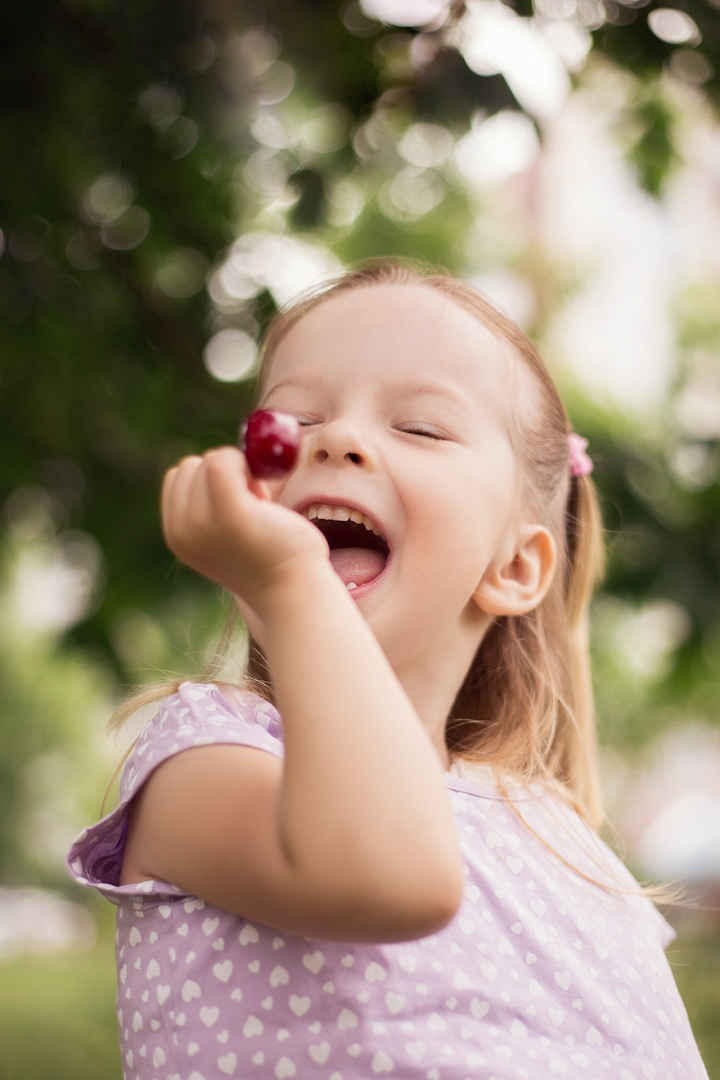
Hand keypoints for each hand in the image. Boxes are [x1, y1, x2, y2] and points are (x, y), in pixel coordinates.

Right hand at [161, 447, 328, 612]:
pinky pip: (226, 460)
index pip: (177, 478)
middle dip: (222, 473)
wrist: (293, 594)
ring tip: (260, 509)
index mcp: (176, 535)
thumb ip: (210, 507)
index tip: (236, 502)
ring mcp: (203, 521)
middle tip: (252, 505)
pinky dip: (247, 465)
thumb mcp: (224, 535)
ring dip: (240, 471)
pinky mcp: (231, 513)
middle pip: (190, 466)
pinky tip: (265, 497)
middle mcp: (181, 530)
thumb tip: (219, 459)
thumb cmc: (271, 560)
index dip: (207, 480)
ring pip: (209, 460)